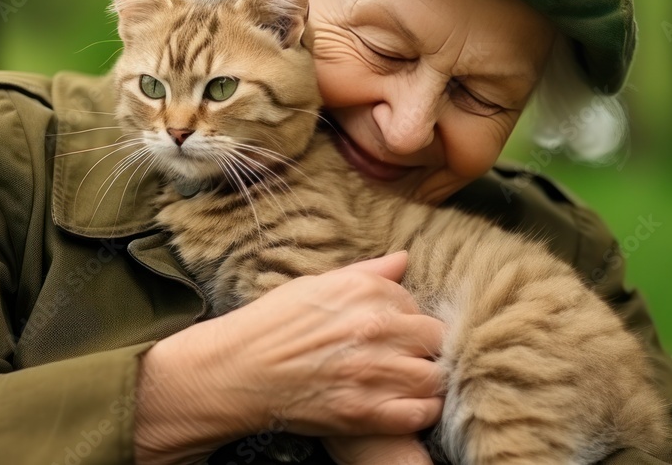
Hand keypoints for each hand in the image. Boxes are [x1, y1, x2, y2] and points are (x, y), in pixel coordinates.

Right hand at [133, 250, 446, 463]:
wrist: (236, 371)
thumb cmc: (272, 325)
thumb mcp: (316, 285)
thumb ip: (367, 273)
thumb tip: (404, 258)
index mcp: (365, 291)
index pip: (419, 305)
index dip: (411, 322)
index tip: (398, 334)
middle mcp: (374, 327)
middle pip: (435, 339)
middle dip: (426, 350)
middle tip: (408, 359)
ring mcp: (372, 371)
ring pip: (434, 377)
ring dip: (426, 381)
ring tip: (410, 383)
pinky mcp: (365, 412)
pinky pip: (421, 413)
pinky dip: (421, 411)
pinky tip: (407, 406)